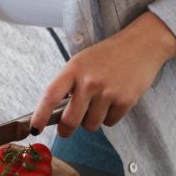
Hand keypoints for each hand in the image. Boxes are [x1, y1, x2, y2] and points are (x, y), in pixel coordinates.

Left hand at [31, 12, 175, 136]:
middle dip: (66, 130)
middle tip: (66, 130)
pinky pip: (109, 122)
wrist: (142, 45)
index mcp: (74, 69)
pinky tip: (112, 103)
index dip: (40, 116)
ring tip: (97, 106)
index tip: (34, 129)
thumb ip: (69, 84)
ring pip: (90, 125)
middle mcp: (89, 81)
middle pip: (70, 120)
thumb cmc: (108, 55)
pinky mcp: (126, 100)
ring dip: (91, 122)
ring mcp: (108, 92)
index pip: (50, 96)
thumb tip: (56, 113)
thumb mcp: (81, 62)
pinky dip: (109, 118)